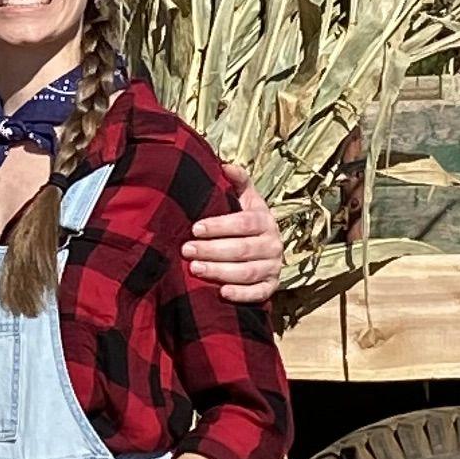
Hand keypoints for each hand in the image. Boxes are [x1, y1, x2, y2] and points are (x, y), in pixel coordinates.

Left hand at [184, 166, 286, 303]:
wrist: (266, 251)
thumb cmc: (248, 222)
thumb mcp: (246, 200)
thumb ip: (238, 182)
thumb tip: (225, 164)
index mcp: (266, 220)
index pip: (244, 222)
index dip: (220, 226)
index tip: (195, 228)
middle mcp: (274, 244)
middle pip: (243, 249)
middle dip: (212, 250)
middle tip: (186, 250)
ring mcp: (273, 267)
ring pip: (247, 272)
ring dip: (220, 272)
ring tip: (194, 269)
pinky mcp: (271, 287)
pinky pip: (258, 294)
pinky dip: (241, 294)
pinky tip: (222, 293)